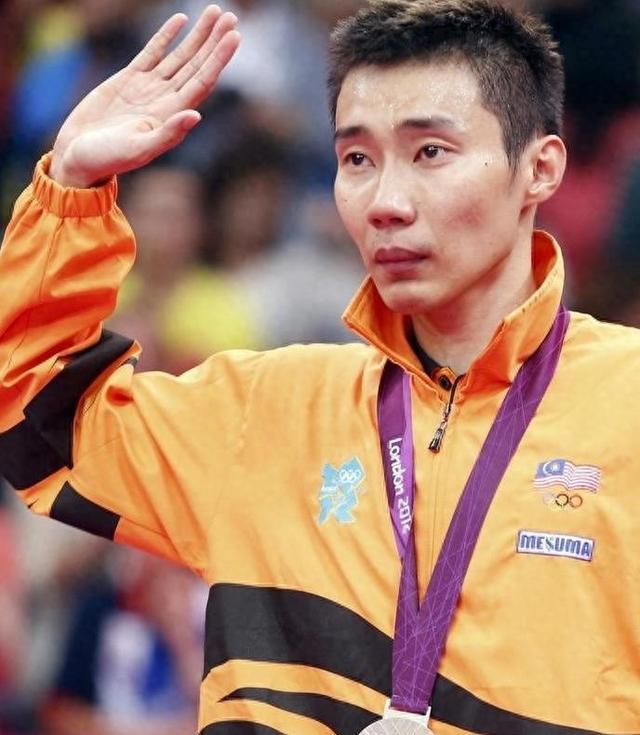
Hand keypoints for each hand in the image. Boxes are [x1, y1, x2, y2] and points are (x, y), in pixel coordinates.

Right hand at [50, 5, 239, 187]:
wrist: (78, 156)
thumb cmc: (108, 160)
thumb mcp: (139, 149)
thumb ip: (168, 133)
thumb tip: (196, 116)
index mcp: (173, 115)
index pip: (203, 81)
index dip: (219, 59)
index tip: (235, 36)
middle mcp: (166, 99)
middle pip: (197, 65)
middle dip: (214, 41)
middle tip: (230, 16)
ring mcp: (149, 88)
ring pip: (180, 56)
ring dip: (198, 35)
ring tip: (214, 12)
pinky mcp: (129, 79)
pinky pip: (153, 52)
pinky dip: (166, 35)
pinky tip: (181, 20)